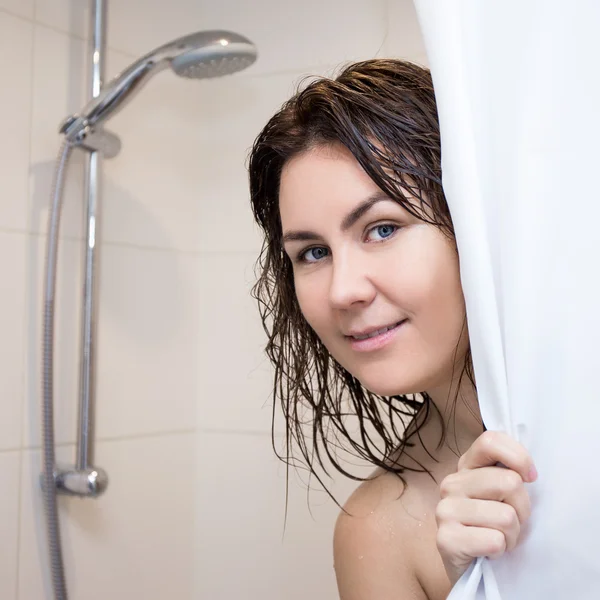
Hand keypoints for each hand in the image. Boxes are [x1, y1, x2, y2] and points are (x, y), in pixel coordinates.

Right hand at [435, 430, 536, 584]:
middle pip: (509, 482)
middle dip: (522, 508)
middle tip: (510, 521)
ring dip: (512, 535)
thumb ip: (507, 473)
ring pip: (506, 515)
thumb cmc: (492, 527)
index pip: (490, 441)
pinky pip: (494, 540)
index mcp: (466, 467)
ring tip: (498, 538)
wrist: (470, 569)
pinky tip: (488, 551)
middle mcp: (451, 484)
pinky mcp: (446, 539)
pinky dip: (500, 550)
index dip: (519, 457)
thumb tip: (528, 471)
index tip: (530, 478)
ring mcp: (445, 510)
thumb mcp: (500, 495)